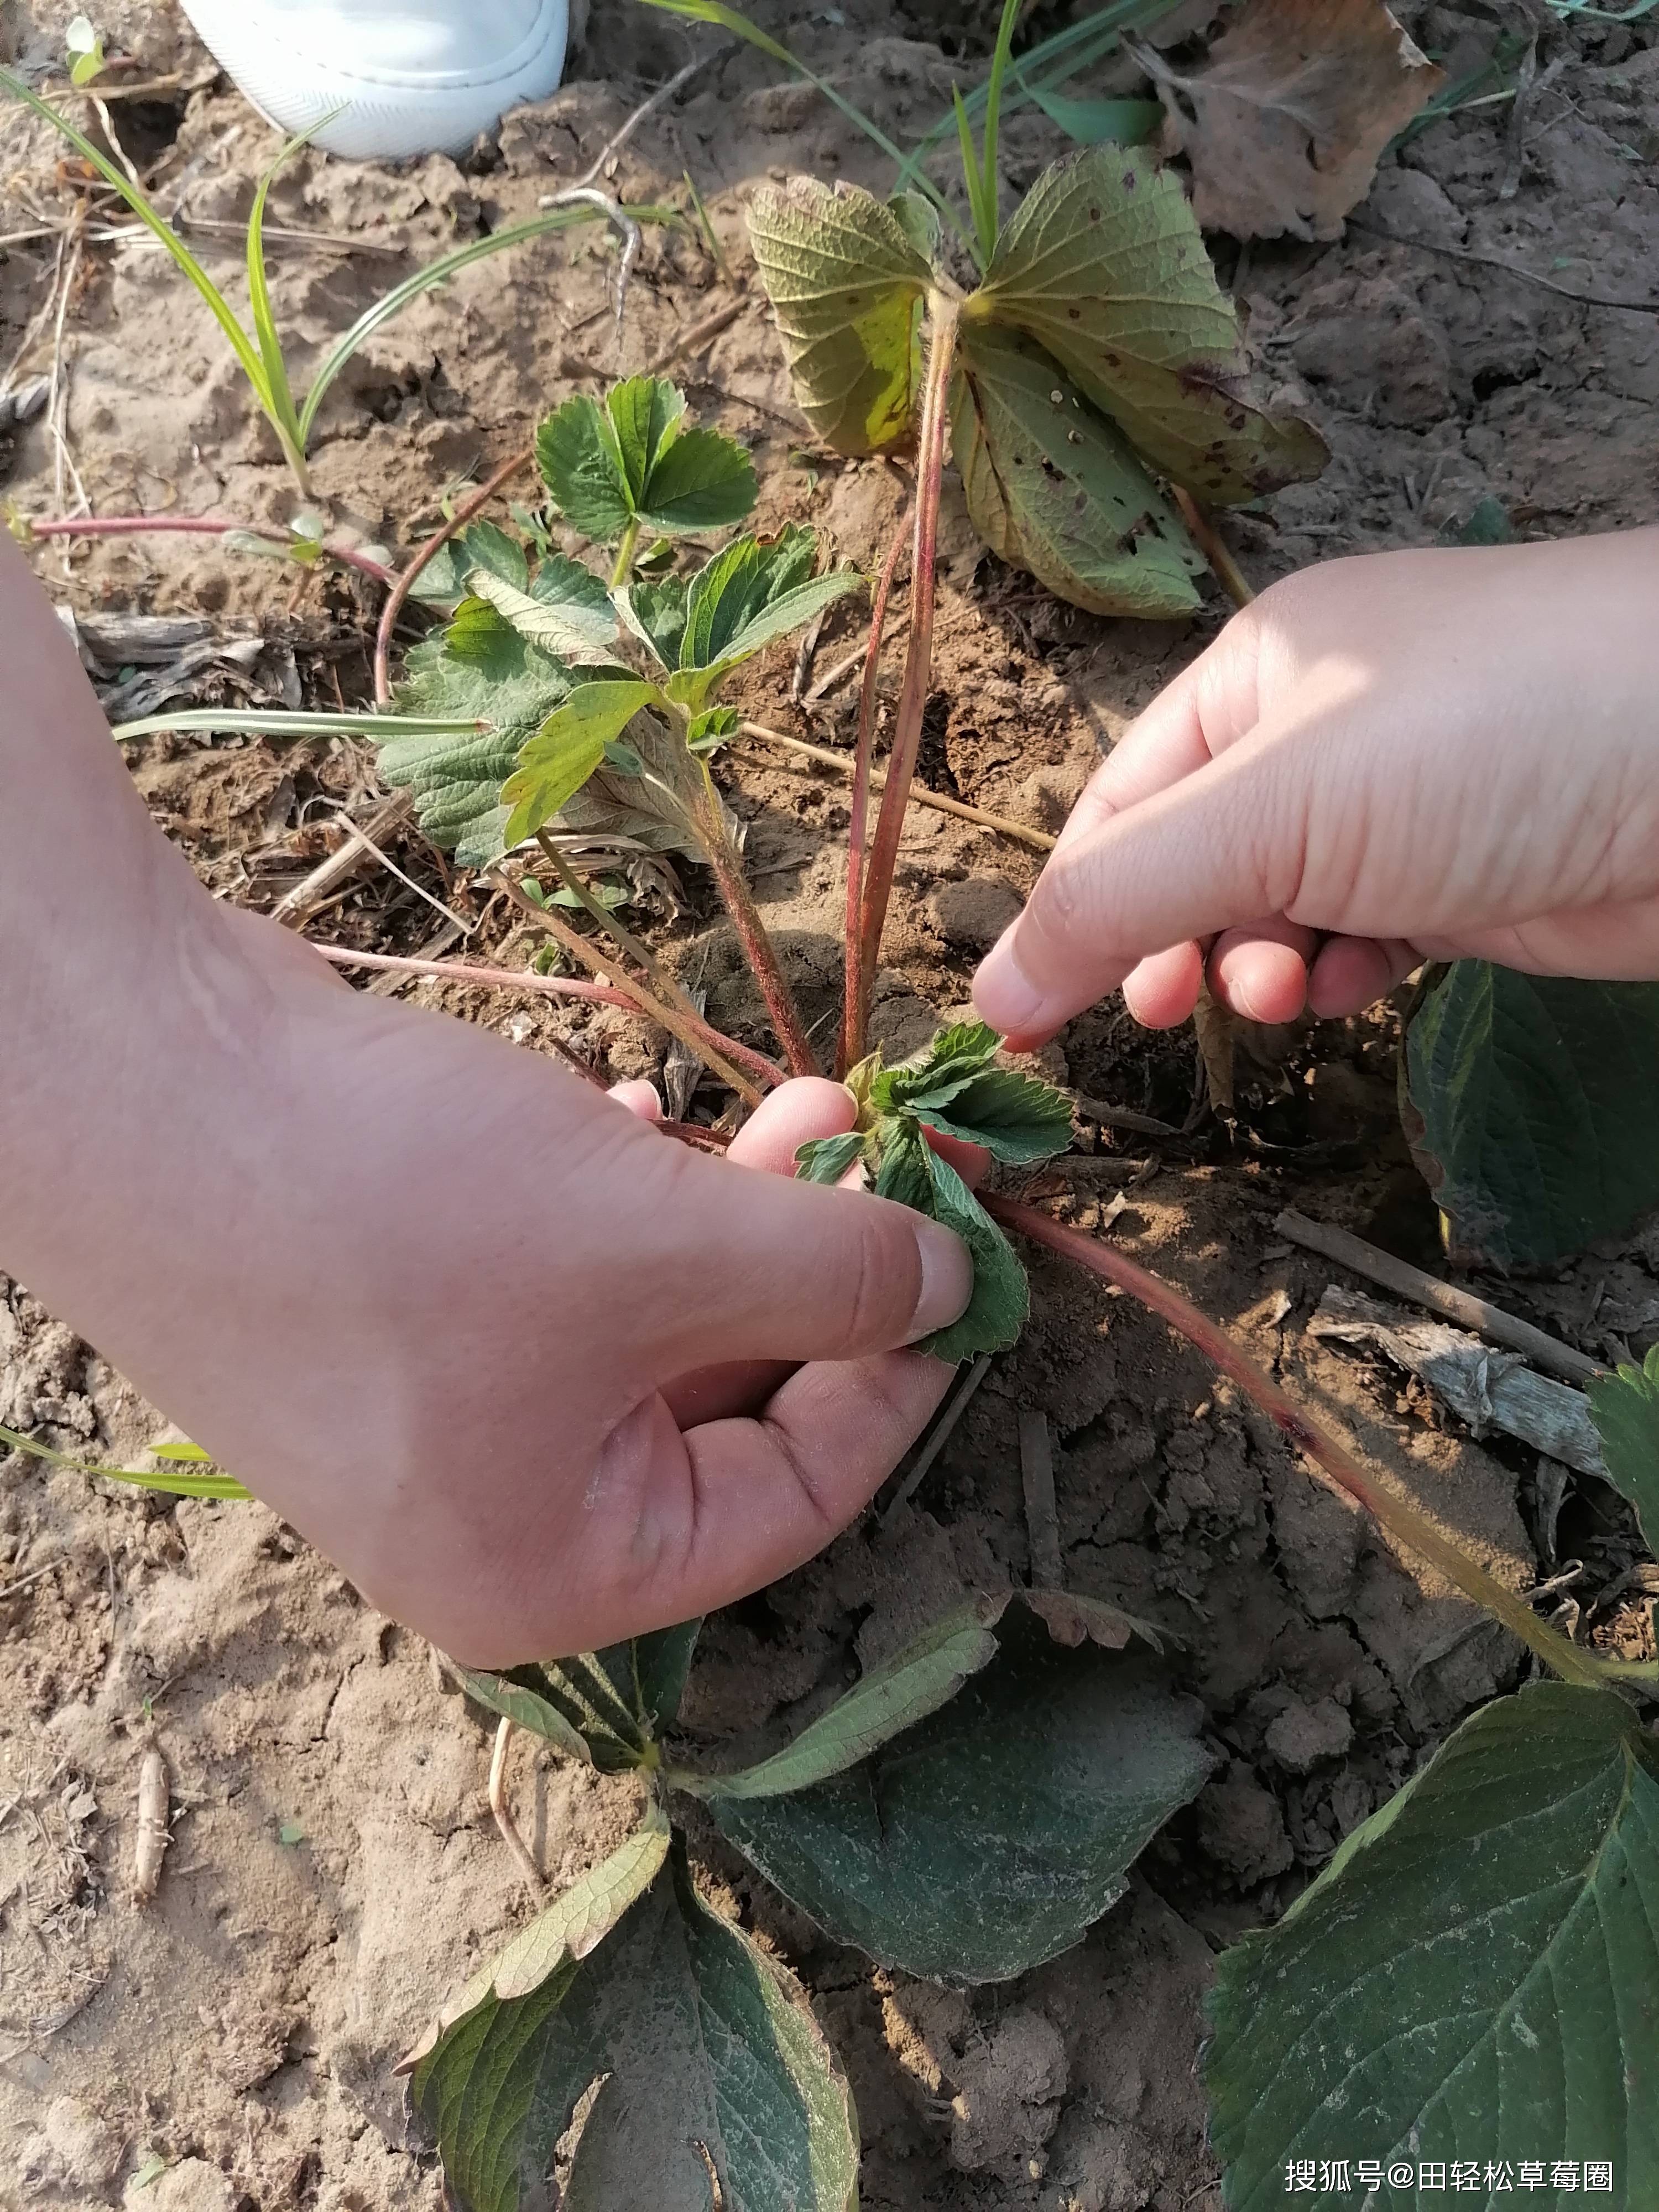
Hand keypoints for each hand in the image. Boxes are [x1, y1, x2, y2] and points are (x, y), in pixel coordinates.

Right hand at [0, 538, 969, 1667]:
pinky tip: (638, 1115)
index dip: (896, 1379)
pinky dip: (624, 1208)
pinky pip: (567, 1279)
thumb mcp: (656, 1243)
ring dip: (727, 1221)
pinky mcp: (402, 1310)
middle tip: (877, 1146)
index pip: (786, 1502)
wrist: (139, 1082)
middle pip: (717, 1406)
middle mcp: (494, 1514)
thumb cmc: (398, 1205)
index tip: (959, 1258)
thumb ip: (828, 1276)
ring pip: (647, 1326)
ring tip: (794, 1104)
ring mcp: (439, 1412)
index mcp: (553, 1570)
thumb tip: (947, 1285)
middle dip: (810, 1271)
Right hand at [972, 532, 1658, 1044]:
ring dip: (1258, 965)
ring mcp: (1400, 804)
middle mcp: (1321, 731)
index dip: (1071, 909)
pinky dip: (1340, 970)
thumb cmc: (1493, 736)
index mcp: (1258, 671)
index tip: (1030, 1019)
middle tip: (1171, 1013)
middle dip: (1173, 943)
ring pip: (1275, 909)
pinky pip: (1360, 934)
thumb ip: (1122, 900)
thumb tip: (989, 992)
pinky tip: (1352, 986)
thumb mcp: (1275, 809)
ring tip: (1284, 991)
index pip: (1120, 804)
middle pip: (1193, 863)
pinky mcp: (1468, 874)